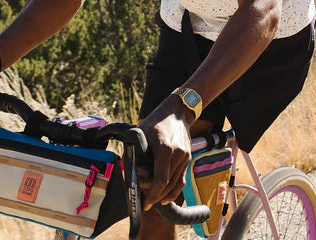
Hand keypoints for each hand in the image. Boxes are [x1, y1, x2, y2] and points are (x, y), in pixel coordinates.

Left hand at [138, 95, 193, 210]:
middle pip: (168, 184)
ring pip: (175, 184)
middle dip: (155, 195)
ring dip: (163, 194)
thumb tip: (127, 169)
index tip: (145, 203)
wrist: (178, 111)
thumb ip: (136, 151)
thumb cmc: (156, 120)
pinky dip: (174, 190)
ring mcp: (185, 156)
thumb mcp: (142, 132)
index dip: (152, 194)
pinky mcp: (188, 157)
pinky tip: (166, 197)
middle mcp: (178, 154)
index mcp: (165, 148)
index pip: (160, 179)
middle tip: (144, 199)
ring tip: (152, 198)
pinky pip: (181, 179)